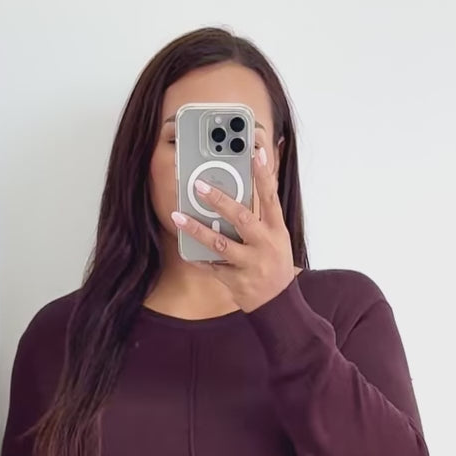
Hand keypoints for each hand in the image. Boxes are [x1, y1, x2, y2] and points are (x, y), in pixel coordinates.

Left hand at [170, 144, 296, 312]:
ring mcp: (250, 264)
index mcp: (277, 230)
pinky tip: (185, 248)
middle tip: (199, 186)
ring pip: (221, 243)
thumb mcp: (277, 237)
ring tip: (178, 216)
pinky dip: (197, 258)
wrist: (278, 303)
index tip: (255, 153)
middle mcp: (265, 245)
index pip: (271, 197)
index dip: (264, 174)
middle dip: (220, 201)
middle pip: (242, 218)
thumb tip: (252, 181)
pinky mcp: (236, 280)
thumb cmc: (275, 263)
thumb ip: (263, 213)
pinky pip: (212, 266)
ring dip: (197, 229)